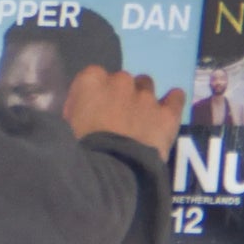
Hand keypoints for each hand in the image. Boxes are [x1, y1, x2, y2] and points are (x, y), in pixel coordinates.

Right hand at [64, 64, 184, 156]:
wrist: (109, 168)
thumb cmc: (79, 148)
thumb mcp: (67, 123)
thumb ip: (79, 109)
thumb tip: (86, 111)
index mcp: (92, 80)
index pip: (95, 76)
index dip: (96, 93)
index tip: (94, 108)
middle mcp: (120, 81)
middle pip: (122, 80)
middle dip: (119, 95)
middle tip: (116, 117)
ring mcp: (146, 96)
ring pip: (147, 86)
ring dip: (142, 98)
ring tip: (140, 117)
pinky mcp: (166, 114)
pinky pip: (175, 99)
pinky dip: (173, 100)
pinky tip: (171, 102)